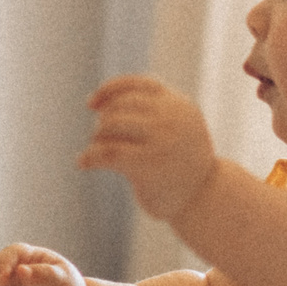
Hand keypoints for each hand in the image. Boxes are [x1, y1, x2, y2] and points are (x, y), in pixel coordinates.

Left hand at [79, 75, 219, 221]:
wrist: (204, 200)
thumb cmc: (184, 166)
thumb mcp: (179, 130)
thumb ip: (155, 112)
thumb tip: (104, 102)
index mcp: (180, 105)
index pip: (139, 85)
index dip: (110, 90)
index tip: (91, 104)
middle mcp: (172, 118)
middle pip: (121, 105)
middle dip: (104, 119)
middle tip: (101, 137)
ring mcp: (161, 139)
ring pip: (112, 124)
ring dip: (97, 136)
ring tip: (97, 150)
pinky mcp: (148, 163)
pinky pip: (107, 152)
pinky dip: (89, 157)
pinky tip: (82, 164)